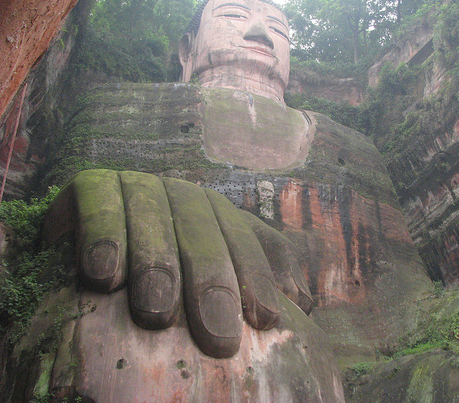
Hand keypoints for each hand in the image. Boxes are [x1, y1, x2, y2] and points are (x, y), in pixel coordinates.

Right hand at [42, 169, 312, 357]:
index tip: (266, 321)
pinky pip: (100, 206)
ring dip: (157, 265)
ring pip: (154, 221)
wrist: (92, 234)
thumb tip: (303, 300)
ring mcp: (138, 186)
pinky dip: (103, 237)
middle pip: (203, 235)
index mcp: (216, 212)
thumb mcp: (216, 265)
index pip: (244, 243)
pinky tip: (103, 275)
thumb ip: (259, 272)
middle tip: (218, 338)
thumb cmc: (164, 264)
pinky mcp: (93, 184)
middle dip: (212, 283)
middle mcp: (182, 196)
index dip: (257, 279)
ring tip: (157, 315)